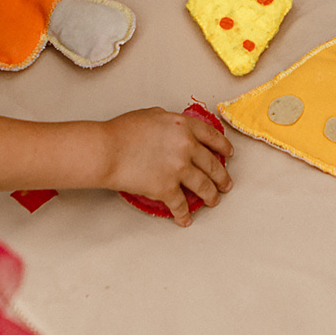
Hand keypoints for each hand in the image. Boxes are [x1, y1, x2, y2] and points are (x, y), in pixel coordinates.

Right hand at [101, 106, 233, 226]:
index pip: (212, 137)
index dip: (223, 147)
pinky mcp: (167, 188)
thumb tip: (176, 130)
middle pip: (213, 164)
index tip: (228, 154)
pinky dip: (184, 214)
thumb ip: (169, 121)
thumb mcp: (151, 115)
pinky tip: (185, 219)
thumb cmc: (121, 132)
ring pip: (204, 186)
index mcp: (183, 126)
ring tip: (214, 200)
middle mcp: (186, 146)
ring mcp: (179, 169)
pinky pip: (181, 205)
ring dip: (211, 195)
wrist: (106, 151)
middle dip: (222, 177)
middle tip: (226, 184)